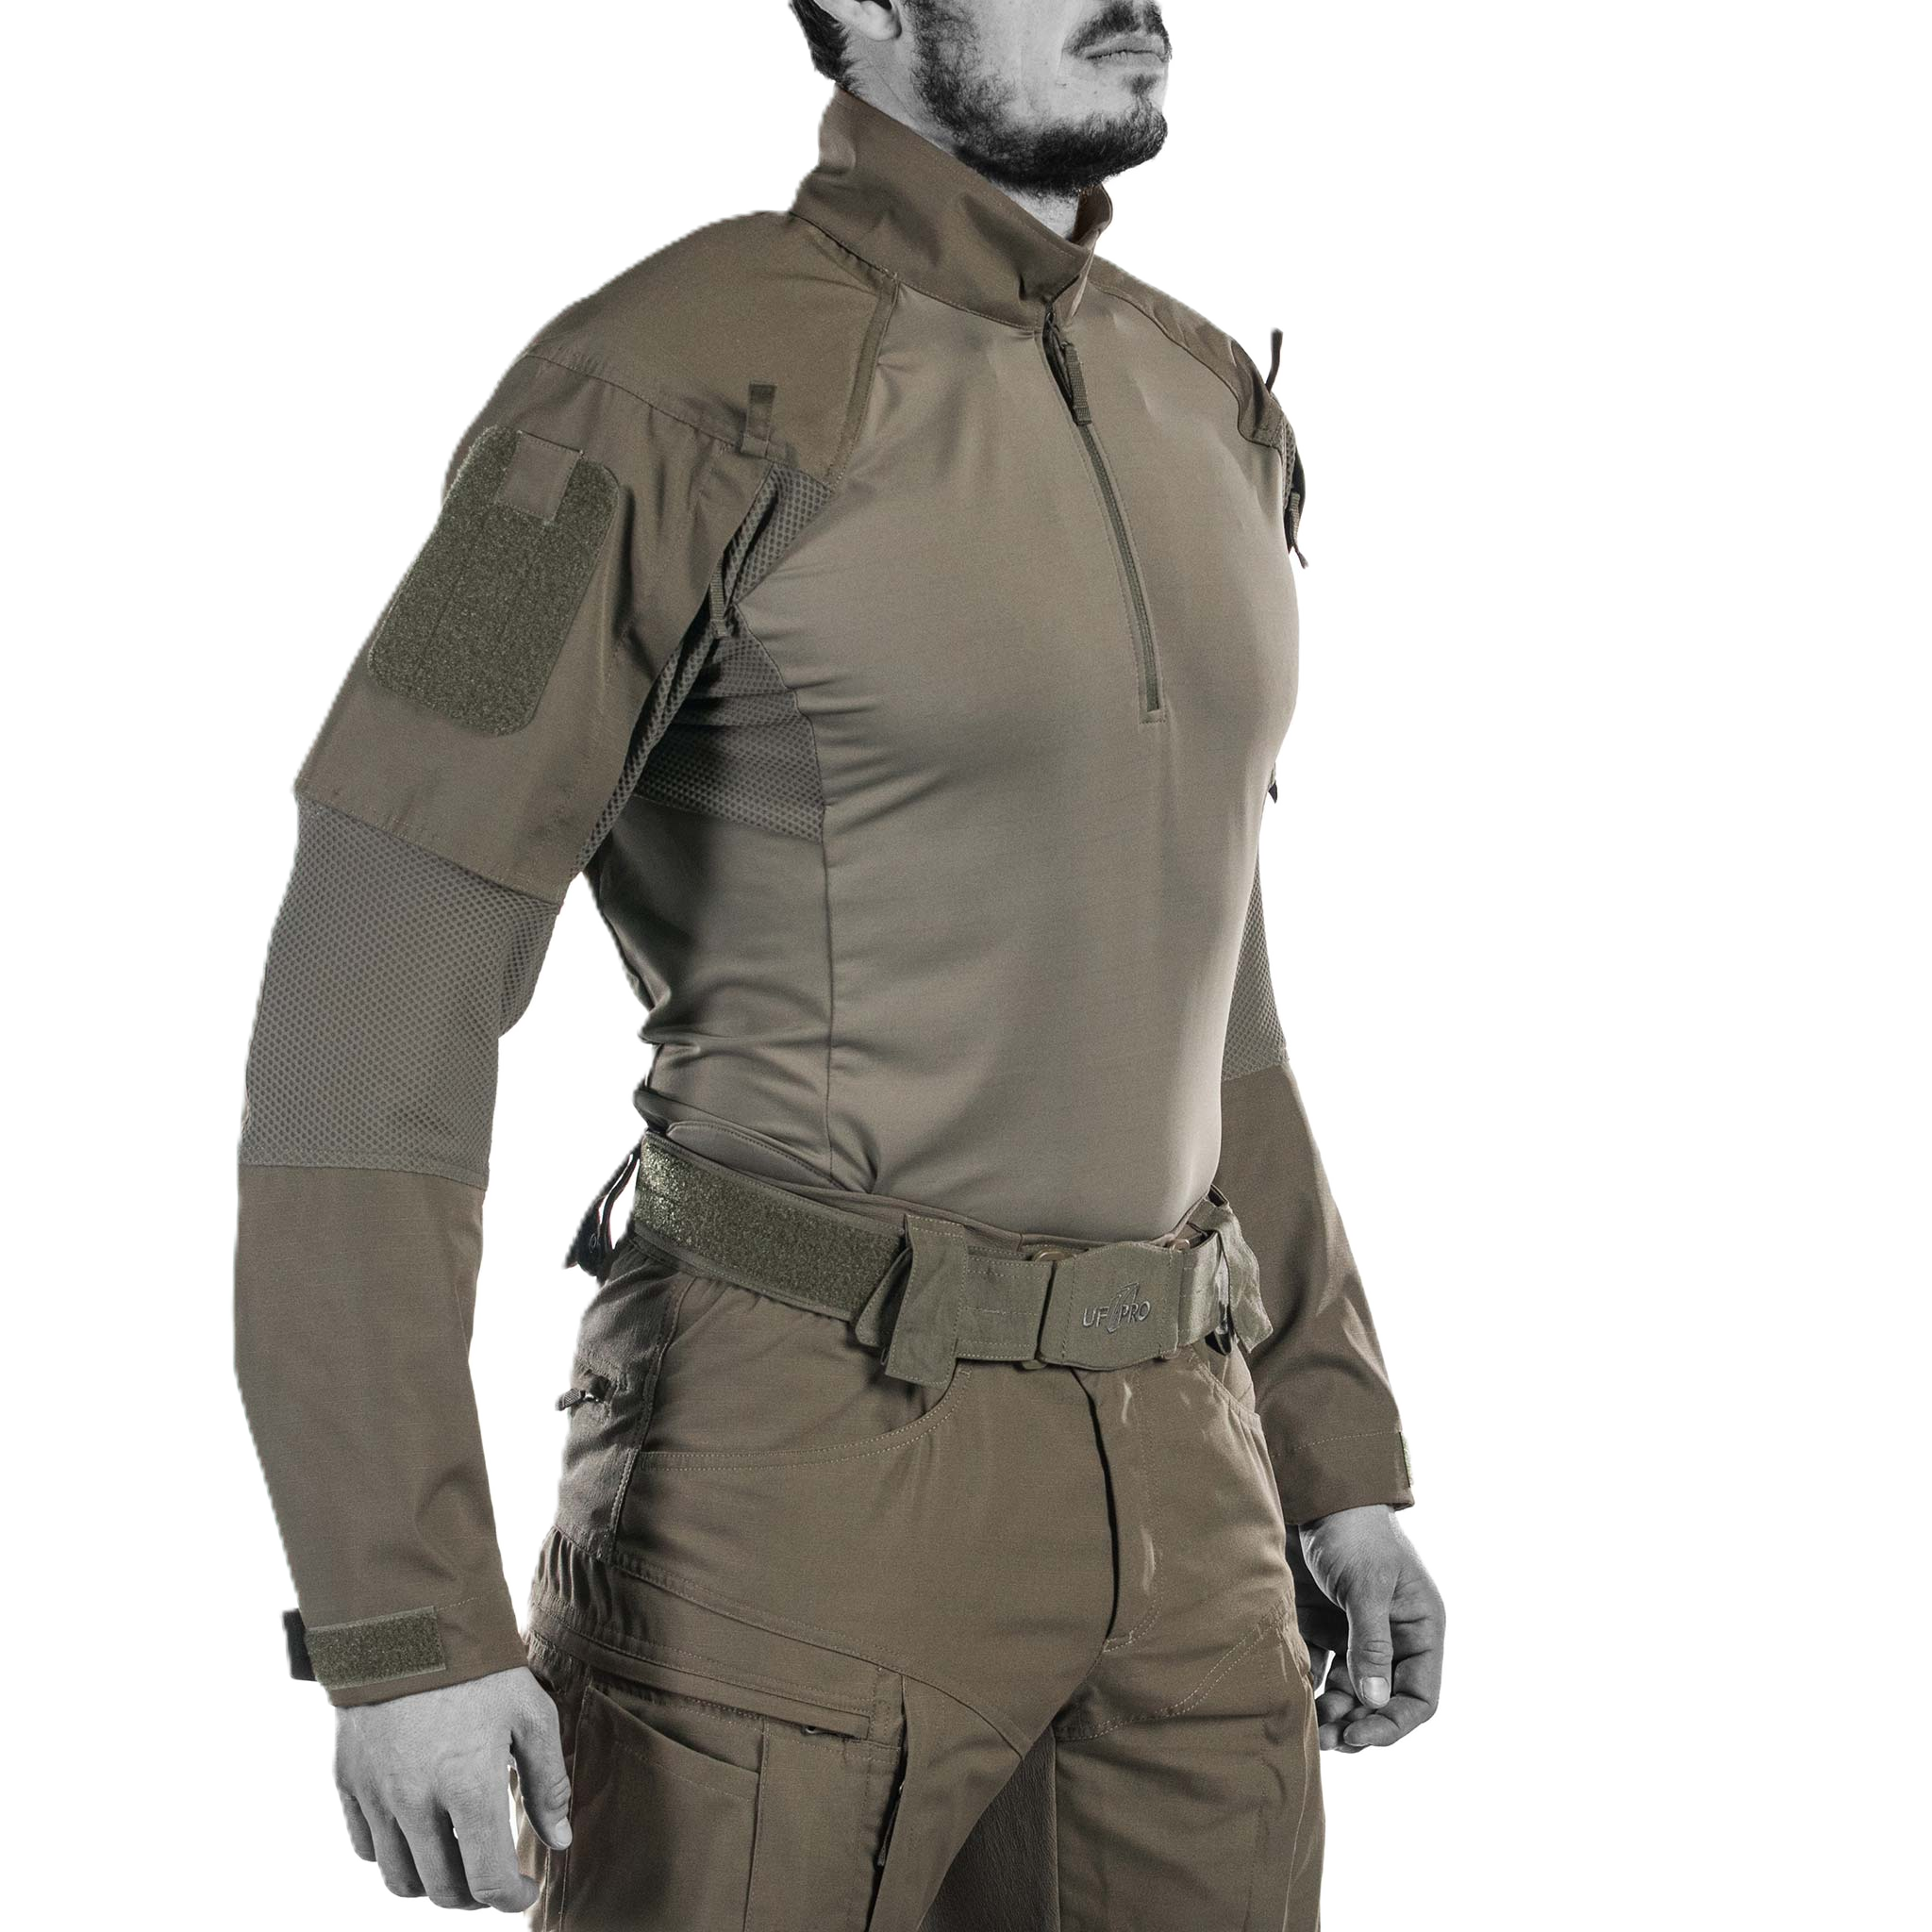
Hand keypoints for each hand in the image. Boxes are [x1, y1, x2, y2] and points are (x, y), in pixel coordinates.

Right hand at [331, 1665, 571, 1910]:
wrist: (409, 1618)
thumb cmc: (479, 1666)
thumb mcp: (531, 1713)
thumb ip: (548, 1782)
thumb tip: (559, 1839)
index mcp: (469, 1787)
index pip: (488, 1880)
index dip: (512, 1896)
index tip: (526, 1886)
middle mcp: (416, 1802)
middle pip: (442, 1889)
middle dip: (474, 1895)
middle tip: (492, 1876)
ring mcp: (375, 1794)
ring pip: (398, 1879)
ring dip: (431, 1883)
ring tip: (455, 1860)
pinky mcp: (347, 1780)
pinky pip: (363, 1847)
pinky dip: (390, 1855)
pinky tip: (416, 1834)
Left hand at [1290, 1505, 1444, 1751]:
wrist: (1314, 1494)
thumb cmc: (1352, 1532)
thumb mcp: (1367, 1585)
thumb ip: (1371, 1643)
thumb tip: (1376, 1702)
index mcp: (1420, 1627)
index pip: (1420, 1695)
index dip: (1394, 1722)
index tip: (1359, 1734)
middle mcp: (1393, 1636)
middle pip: (1384, 1700)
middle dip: (1359, 1723)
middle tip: (1326, 1740)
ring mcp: (1358, 1632)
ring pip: (1352, 1691)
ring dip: (1334, 1713)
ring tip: (1311, 1726)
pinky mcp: (1325, 1625)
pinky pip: (1324, 1670)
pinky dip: (1314, 1688)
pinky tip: (1296, 1696)